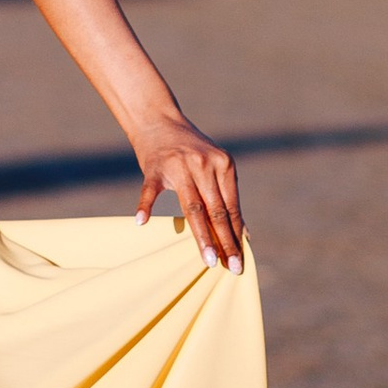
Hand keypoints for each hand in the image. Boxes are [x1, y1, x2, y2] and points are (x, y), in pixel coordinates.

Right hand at [133, 117, 245, 272]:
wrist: (158, 120)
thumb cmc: (190, 150)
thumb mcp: (214, 166)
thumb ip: (227, 196)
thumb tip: (244, 233)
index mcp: (223, 164)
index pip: (231, 208)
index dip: (236, 236)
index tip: (240, 261)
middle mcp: (204, 164)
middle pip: (216, 211)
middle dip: (225, 242)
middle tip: (232, 267)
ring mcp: (178, 165)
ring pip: (192, 208)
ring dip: (202, 237)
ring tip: (210, 260)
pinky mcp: (154, 167)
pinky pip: (150, 191)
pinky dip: (145, 206)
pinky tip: (142, 222)